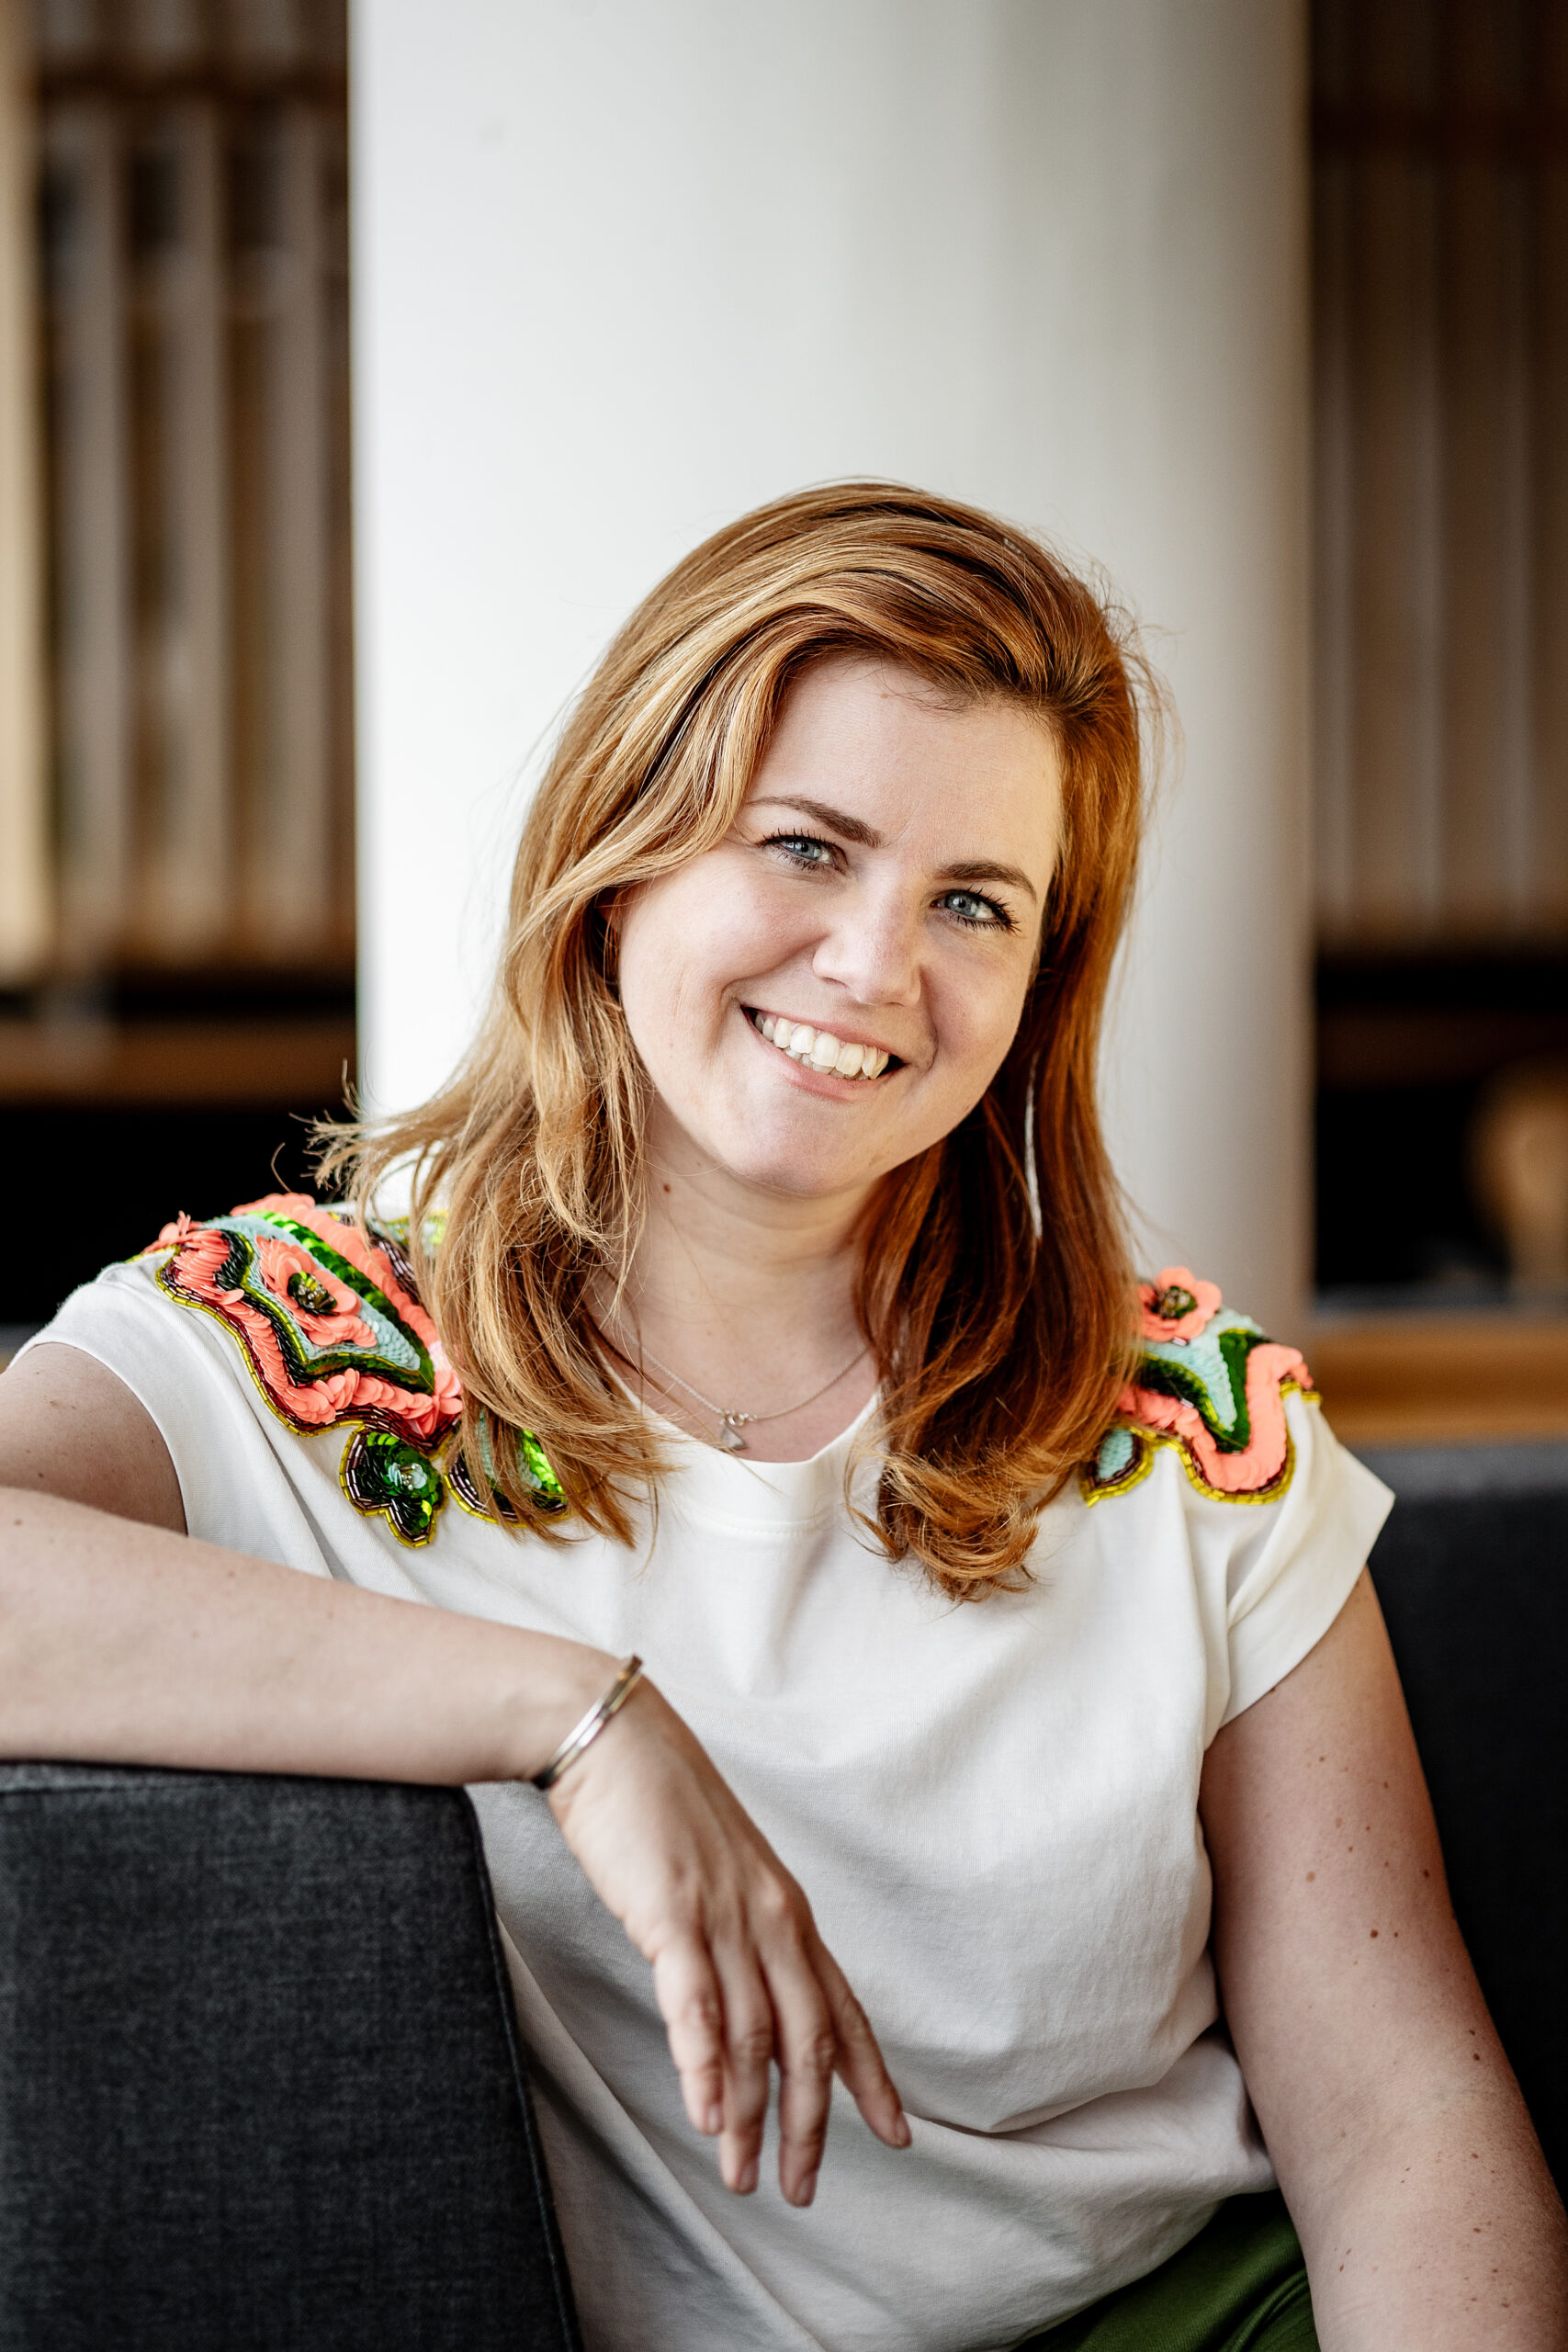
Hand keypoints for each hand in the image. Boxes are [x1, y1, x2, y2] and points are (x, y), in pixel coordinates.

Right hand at [545, 1676, 909, 2206]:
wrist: (612, 1736)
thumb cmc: (657, 1800)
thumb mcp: (717, 1871)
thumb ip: (736, 1930)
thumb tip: (738, 1991)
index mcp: (785, 1908)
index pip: (841, 2008)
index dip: (869, 2076)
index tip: (896, 2131)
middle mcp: (769, 1916)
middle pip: (807, 2040)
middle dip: (811, 2123)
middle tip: (803, 2188)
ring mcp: (724, 1916)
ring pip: (752, 2037)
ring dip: (751, 2117)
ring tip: (744, 2176)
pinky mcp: (673, 1914)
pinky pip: (696, 2005)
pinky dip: (704, 2068)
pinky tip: (707, 2116)